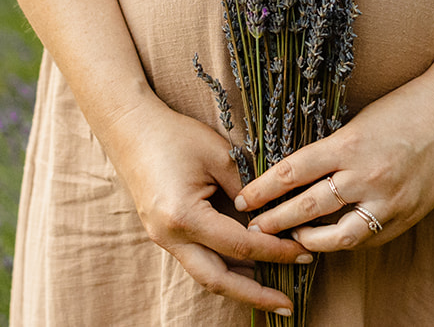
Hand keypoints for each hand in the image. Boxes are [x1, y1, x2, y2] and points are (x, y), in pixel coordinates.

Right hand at [100, 98, 311, 314]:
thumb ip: (248, 190)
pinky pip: (198, 259)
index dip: (275, 251)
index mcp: (184, 216)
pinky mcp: (165, 233)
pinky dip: (225, 266)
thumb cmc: (175, 135)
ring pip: (206, 274)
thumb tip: (273, 217)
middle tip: (287, 305)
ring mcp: (163, 238)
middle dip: (254, 295)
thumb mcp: (219, 156)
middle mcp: (170, 236)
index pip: (239, 245)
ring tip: (273, 291)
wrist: (130, 128)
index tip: (303, 253)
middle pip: (217, 280)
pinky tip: (248, 267)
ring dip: (240, 285)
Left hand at [232, 78, 433, 252]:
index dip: (263, 189)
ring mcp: (387, 198)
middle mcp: (365, 174)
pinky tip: (329, 239)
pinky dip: (344, 241)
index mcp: (348, 143)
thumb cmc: (404, 108)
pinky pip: (367, 238)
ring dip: (307, 240)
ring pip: (335, 234)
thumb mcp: (359, 122)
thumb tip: (296, 174)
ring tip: (290, 239)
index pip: (292, 171)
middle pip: (306, 206)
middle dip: (274, 220)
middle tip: (253, 227)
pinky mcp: (405, 214)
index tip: (243, 199)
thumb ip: (332, 151)